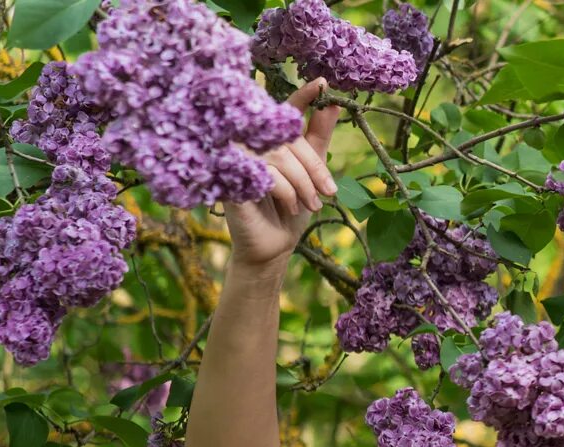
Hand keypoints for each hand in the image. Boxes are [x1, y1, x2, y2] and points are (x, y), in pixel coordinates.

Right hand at [223, 78, 340, 270]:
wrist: (274, 246)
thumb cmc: (292, 208)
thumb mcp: (313, 172)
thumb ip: (319, 138)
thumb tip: (333, 103)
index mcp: (271, 139)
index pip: (287, 109)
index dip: (304, 95)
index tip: (323, 83)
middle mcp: (250, 142)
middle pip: (288, 138)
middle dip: (314, 167)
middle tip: (328, 191)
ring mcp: (237, 158)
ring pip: (279, 156)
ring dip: (303, 182)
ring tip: (311, 203)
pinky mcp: (229, 178)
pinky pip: (265, 173)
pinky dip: (285, 190)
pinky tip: (290, 205)